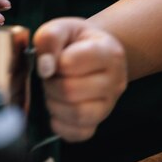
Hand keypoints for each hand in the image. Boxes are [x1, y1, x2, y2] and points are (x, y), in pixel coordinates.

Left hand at [33, 17, 127, 141]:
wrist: (89, 51)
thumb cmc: (74, 40)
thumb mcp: (61, 27)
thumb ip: (50, 39)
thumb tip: (45, 67)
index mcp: (109, 52)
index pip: (72, 62)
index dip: (53, 61)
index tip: (52, 58)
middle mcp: (116, 81)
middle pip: (71, 91)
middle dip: (51, 84)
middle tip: (50, 76)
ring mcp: (109, 105)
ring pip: (77, 114)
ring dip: (54, 104)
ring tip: (53, 91)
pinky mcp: (99, 123)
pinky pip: (79, 134)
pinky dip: (60, 124)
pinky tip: (57, 109)